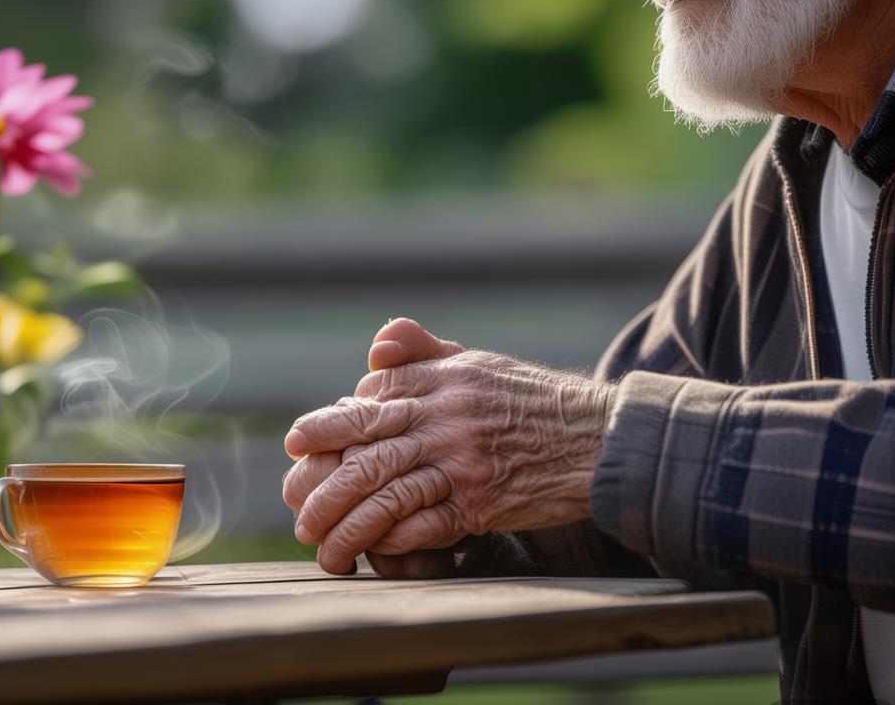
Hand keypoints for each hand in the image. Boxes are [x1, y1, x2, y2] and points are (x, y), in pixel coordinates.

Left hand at [282, 318, 615, 575]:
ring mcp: (462, 459)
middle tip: (295, 506)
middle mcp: (446, 415)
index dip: (330, 424)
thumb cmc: (533, 400)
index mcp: (441, 379)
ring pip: (386, 490)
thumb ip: (424, 352)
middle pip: (365, 447)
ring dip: (345, 522)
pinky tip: (372, 550)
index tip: (304, 447)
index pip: (368, 399)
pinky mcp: (482, 500)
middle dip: (321, 480)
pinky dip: (392, 539)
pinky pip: (424, 523)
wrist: (600, 437)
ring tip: (319, 545)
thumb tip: (376, 344)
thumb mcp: (478, 363)